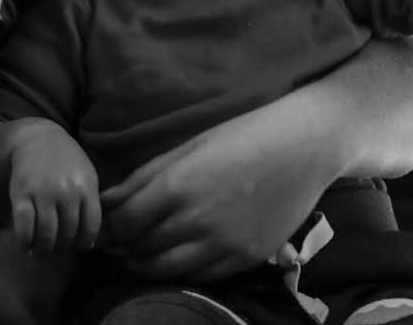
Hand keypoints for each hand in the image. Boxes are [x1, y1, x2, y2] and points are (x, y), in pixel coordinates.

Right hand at [6, 118, 99, 255]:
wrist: (38, 140)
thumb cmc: (66, 162)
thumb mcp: (87, 177)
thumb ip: (90, 206)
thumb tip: (90, 244)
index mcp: (87, 188)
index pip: (90, 228)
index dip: (83, 245)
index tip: (76, 247)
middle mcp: (67, 191)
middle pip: (67, 234)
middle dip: (61, 249)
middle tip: (55, 250)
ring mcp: (44, 193)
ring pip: (46, 235)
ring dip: (43, 251)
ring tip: (40, 252)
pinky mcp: (21, 194)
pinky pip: (23, 227)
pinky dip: (24, 242)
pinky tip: (25, 245)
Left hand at [98, 103, 337, 281]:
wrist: (307, 146)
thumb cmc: (246, 135)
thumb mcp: (190, 146)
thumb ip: (144, 177)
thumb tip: (105, 203)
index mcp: (178, 185)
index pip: (122, 223)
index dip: (109, 227)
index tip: (109, 224)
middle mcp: (197, 219)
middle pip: (140, 248)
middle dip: (124, 245)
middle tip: (123, 239)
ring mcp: (223, 243)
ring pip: (165, 270)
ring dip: (146, 264)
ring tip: (144, 252)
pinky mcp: (245, 258)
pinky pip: (198, 277)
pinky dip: (180, 271)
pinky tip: (179, 255)